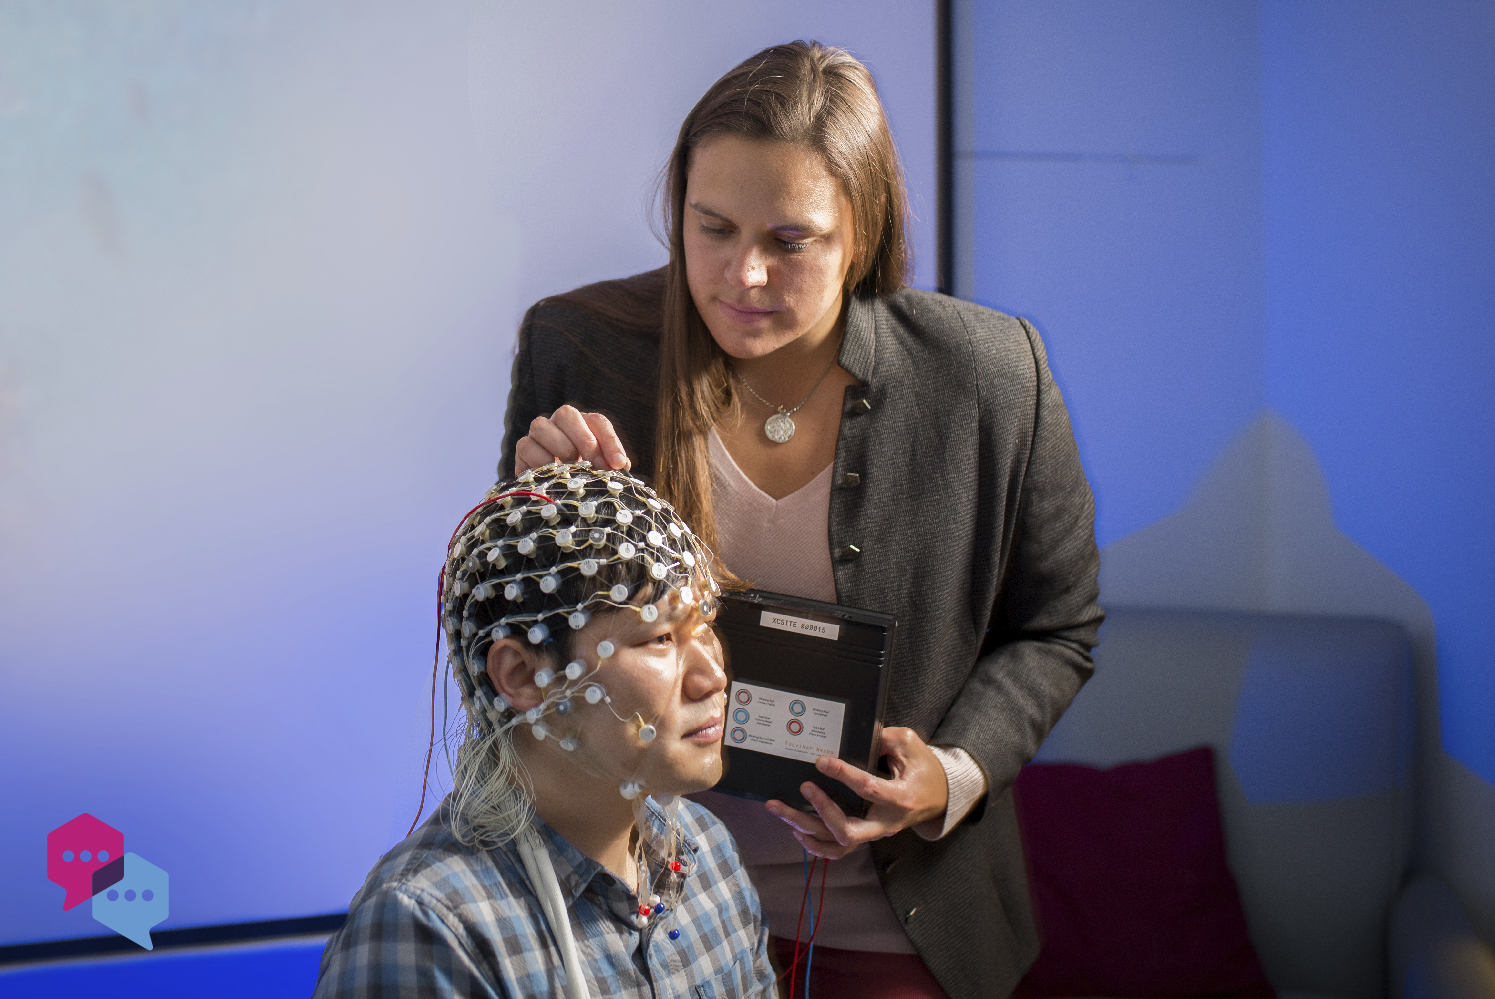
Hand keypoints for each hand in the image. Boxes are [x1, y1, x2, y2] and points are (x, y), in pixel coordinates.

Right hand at [514, 405, 630, 473]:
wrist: (552, 491)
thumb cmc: (581, 478)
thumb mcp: (599, 471)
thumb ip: (610, 466)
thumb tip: (621, 466)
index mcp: (583, 424)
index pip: (597, 422)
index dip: (610, 441)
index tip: (619, 464)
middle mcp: (559, 423)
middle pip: (566, 414)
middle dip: (584, 440)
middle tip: (595, 466)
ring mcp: (538, 434)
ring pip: (541, 425)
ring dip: (560, 447)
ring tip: (572, 469)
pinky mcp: (523, 449)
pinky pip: (526, 446)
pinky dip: (541, 461)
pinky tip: (552, 475)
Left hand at [764, 727, 948, 859]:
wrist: (937, 797)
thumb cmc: (923, 768)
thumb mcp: (909, 744)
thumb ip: (882, 738)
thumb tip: (852, 736)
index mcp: (899, 798)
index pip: (867, 789)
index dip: (842, 774)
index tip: (821, 761)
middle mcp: (885, 823)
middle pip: (848, 831)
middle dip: (821, 811)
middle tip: (804, 787)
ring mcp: (875, 834)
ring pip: (836, 842)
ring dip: (806, 828)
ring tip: (781, 808)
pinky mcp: (866, 836)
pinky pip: (838, 851)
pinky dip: (815, 845)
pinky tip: (797, 831)